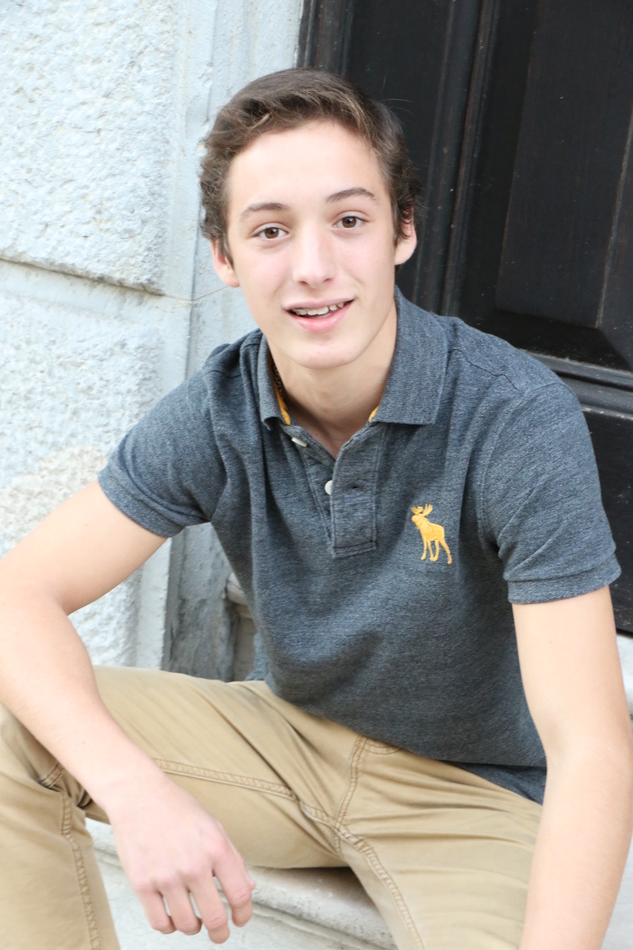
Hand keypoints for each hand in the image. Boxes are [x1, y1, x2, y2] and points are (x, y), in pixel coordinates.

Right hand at [105, 773, 255, 941]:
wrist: (139, 795)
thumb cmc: (177, 807)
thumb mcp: (214, 826)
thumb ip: (233, 859)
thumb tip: (248, 889)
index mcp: (215, 848)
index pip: (239, 894)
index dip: (244, 914)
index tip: (241, 919)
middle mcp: (193, 864)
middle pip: (215, 918)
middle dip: (221, 933)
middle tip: (220, 934)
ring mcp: (166, 876)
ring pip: (186, 925)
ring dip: (194, 928)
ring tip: (195, 921)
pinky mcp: (142, 884)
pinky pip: (160, 923)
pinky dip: (169, 927)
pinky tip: (173, 918)